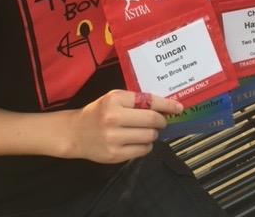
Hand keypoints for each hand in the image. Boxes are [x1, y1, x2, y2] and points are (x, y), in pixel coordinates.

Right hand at [67, 90, 182, 163]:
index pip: (148, 101)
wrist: (75, 132)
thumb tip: (163, 107)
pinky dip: (146, 145)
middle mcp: (114, 118)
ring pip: (149, 136)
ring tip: (146, 130)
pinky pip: (143, 150)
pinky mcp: (115, 155)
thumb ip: (135, 101)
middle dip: (162, 121)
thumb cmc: (98, 112)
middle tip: (162, 121)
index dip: (167, 105)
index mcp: (115, 100)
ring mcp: (114, 138)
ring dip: (153, 134)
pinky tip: (138, 140)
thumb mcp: (113, 98)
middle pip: (152, 120)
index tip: (178, 107)